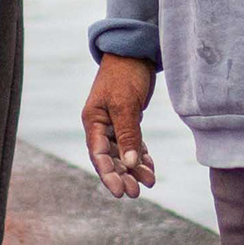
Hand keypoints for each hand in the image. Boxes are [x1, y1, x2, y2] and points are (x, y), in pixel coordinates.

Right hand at [81, 54, 158, 198]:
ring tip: (149, 182)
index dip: (108, 175)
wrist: (135, 52)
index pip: (99, 155)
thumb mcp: (125, 105)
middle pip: (110, 158)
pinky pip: (133, 144)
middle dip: (122, 176)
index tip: (120, 192)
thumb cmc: (125, 74)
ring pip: (123, 153)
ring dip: (134, 168)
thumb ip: (127, 134)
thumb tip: (129, 164)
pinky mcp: (128, 121)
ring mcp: (115, 123)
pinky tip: (150, 168)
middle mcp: (101, 125)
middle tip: (135, 192)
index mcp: (93, 121)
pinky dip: (141, 156)